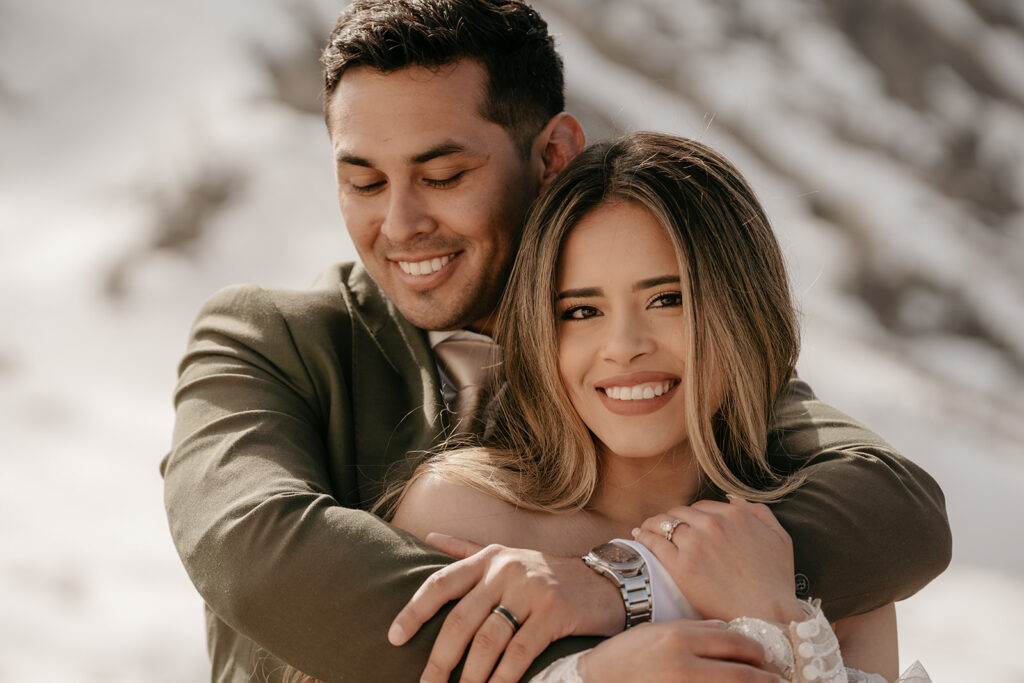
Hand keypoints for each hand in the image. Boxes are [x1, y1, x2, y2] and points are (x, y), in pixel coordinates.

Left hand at [388, 533, 623, 682]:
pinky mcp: (554, 613)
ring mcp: (530, 590)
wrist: (605, 580)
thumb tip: (427, 537)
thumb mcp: (506, 555)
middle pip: (460, 620)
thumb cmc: (547, 574)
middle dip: (439, 659)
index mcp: (488, 558)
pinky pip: (520, 652)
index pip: (441, 583)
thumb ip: (465, 551)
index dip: (413, 611)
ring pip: (488, 640)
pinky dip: (503, 678)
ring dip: (470, 676)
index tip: (394, 637)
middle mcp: (505, 570)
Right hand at [578, 619, 784, 682]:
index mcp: (678, 637)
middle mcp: (683, 664)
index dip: (755, 649)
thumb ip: (693, 630)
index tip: (764, 656)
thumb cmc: (624, 657)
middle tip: (777, 678)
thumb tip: (726, 631)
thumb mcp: (656, 631)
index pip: (732, 640)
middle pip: (741, 670)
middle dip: (766, 676)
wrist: (594, 681)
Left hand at [632, 496, 803, 622]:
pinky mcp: (681, 565)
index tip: (684, 522)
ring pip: (664, 523)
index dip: (690, 514)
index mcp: (734, 515)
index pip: (701, 507)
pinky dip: (644, 537)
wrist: (768, 613)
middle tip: (661, 526)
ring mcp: (695, 544)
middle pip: (680, 512)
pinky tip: (640, 537)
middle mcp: (712, 524)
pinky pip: (654, 542)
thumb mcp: (779, 537)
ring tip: (646, 529)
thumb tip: (733, 499)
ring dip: (653, 524)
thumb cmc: (776, 581)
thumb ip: (758, 512)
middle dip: (670, 518)